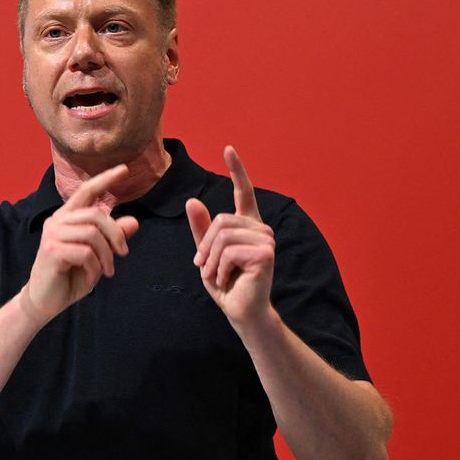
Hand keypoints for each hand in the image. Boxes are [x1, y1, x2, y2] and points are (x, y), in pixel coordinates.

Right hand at [22, 165, 139, 323]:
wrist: (45, 302)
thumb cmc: (70, 277)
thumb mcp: (97, 257)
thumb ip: (112, 239)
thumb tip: (134, 221)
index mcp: (66, 217)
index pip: (86, 191)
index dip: (105, 179)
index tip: (124, 169)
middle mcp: (57, 221)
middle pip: (96, 214)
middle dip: (115, 235)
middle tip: (123, 254)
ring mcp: (52, 235)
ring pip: (93, 234)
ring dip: (107, 256)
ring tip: (107, 272)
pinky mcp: (52, 251)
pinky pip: (86, 253)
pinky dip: (95, 268)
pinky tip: (92, 278)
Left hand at [185, 146, 274, 325]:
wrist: (241, 311)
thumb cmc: (226, 284)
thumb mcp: (206, 255)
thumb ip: (201, 230)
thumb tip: (192, 201)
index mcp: (247, 225)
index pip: (244, 192)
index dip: (237, 169)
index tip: (228, 148)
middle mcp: (260, 228)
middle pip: (220, 220)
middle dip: (205, 247)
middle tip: (207, 268)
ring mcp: (266, 239)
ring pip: (222, 235)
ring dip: (211, 260)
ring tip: (218, 275)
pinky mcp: (265, 253)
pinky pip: (228, 252)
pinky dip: (220, 270)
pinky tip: (229, 280)